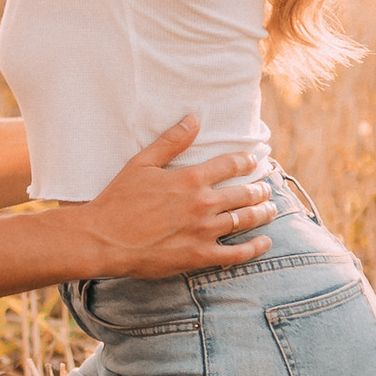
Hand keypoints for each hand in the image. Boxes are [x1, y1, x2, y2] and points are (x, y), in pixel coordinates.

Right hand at [80, 117, 273, 274]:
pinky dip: (254, 248)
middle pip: (244, 193)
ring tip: (271, 208)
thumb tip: (193, 118)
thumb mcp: (141, 162)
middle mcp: (202, 204)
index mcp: (190, 179)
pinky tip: (265, 243)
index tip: (256, 160)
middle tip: (267, 186)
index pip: (231, 165)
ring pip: (245, 220)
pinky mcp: (199, 256)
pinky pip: (235, 254)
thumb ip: (171, 141)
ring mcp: (203, 232)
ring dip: (263, 213)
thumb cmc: (119, 199)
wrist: (104, 239)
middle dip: (260, 188)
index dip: (247, 161)